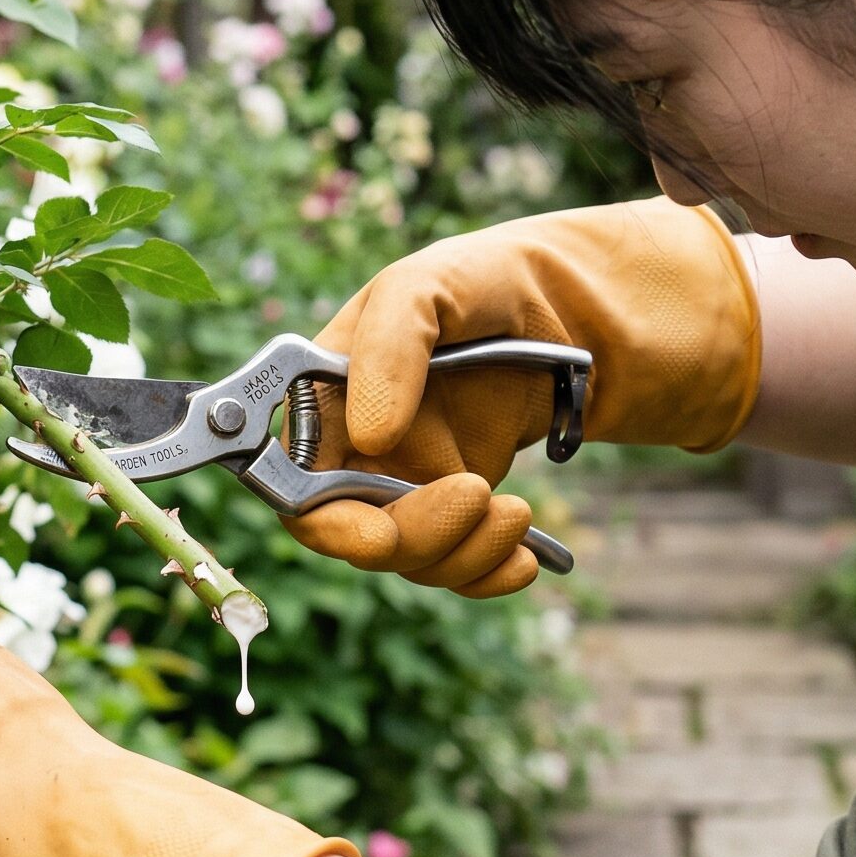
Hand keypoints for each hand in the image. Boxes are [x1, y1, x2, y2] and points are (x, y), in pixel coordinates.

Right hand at [288, 197, 760, 595]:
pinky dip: (488, 574)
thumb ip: (389, 349)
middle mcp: (353, 450)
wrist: (563, 311)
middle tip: (475, 495)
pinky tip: (524, 559)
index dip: (326, 522)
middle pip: (352, 534)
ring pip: (409, 558)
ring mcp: (403, 484)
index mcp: (323, 399)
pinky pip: (455, 566)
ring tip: (517, 513)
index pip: (292, 481)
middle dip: (413, 537)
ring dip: (463, 553)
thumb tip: (367, 436)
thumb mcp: (427, 288)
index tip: (379, 536)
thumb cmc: (478, 282)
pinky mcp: (453, 510)